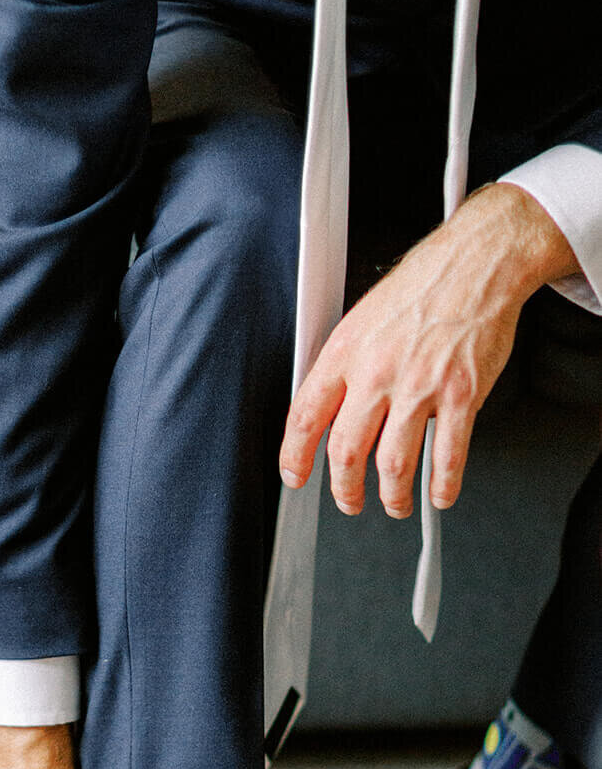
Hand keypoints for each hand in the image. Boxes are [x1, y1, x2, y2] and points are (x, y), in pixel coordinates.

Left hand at [278, 183, 577, 517]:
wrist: (474, 264)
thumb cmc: (420, 288)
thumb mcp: (361, 320)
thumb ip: (343, 366)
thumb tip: (325, 407)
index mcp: (345, 353)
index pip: (304, 416)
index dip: (295, 456)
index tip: (295, 476)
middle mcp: (376, 373)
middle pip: (345, 451)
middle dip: (344, 489)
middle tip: (349, 501)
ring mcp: (420, 387)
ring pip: (393, 464)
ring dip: (392, 496)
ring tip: (394, 504)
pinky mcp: (461, 395)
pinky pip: (447, 456)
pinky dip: (442, 485)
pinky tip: (439, 493)